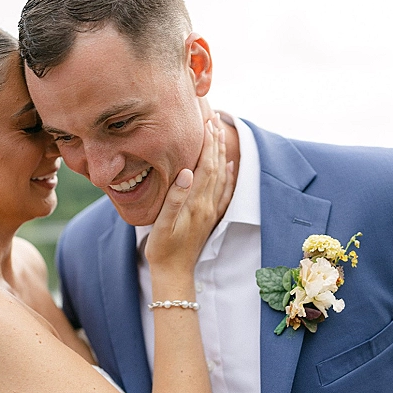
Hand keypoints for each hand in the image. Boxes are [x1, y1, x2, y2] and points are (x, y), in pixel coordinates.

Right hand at [146, 114, 233, 271]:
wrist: (174, 273)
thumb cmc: (162, 249)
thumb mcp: (162, 224)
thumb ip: (174, 198)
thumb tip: (186, 172)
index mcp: (195, 203)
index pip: (205, 165)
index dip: (207, 143)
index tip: (207, 122)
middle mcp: (206, 205)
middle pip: (216, 166)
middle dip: (215, 142)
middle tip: (215, 119)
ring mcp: (210, 211)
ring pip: (221, 176)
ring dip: (221, 153)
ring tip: (220, 134)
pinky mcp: (210, 218)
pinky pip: (224, 192)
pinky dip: (229, 175)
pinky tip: (230, 166)